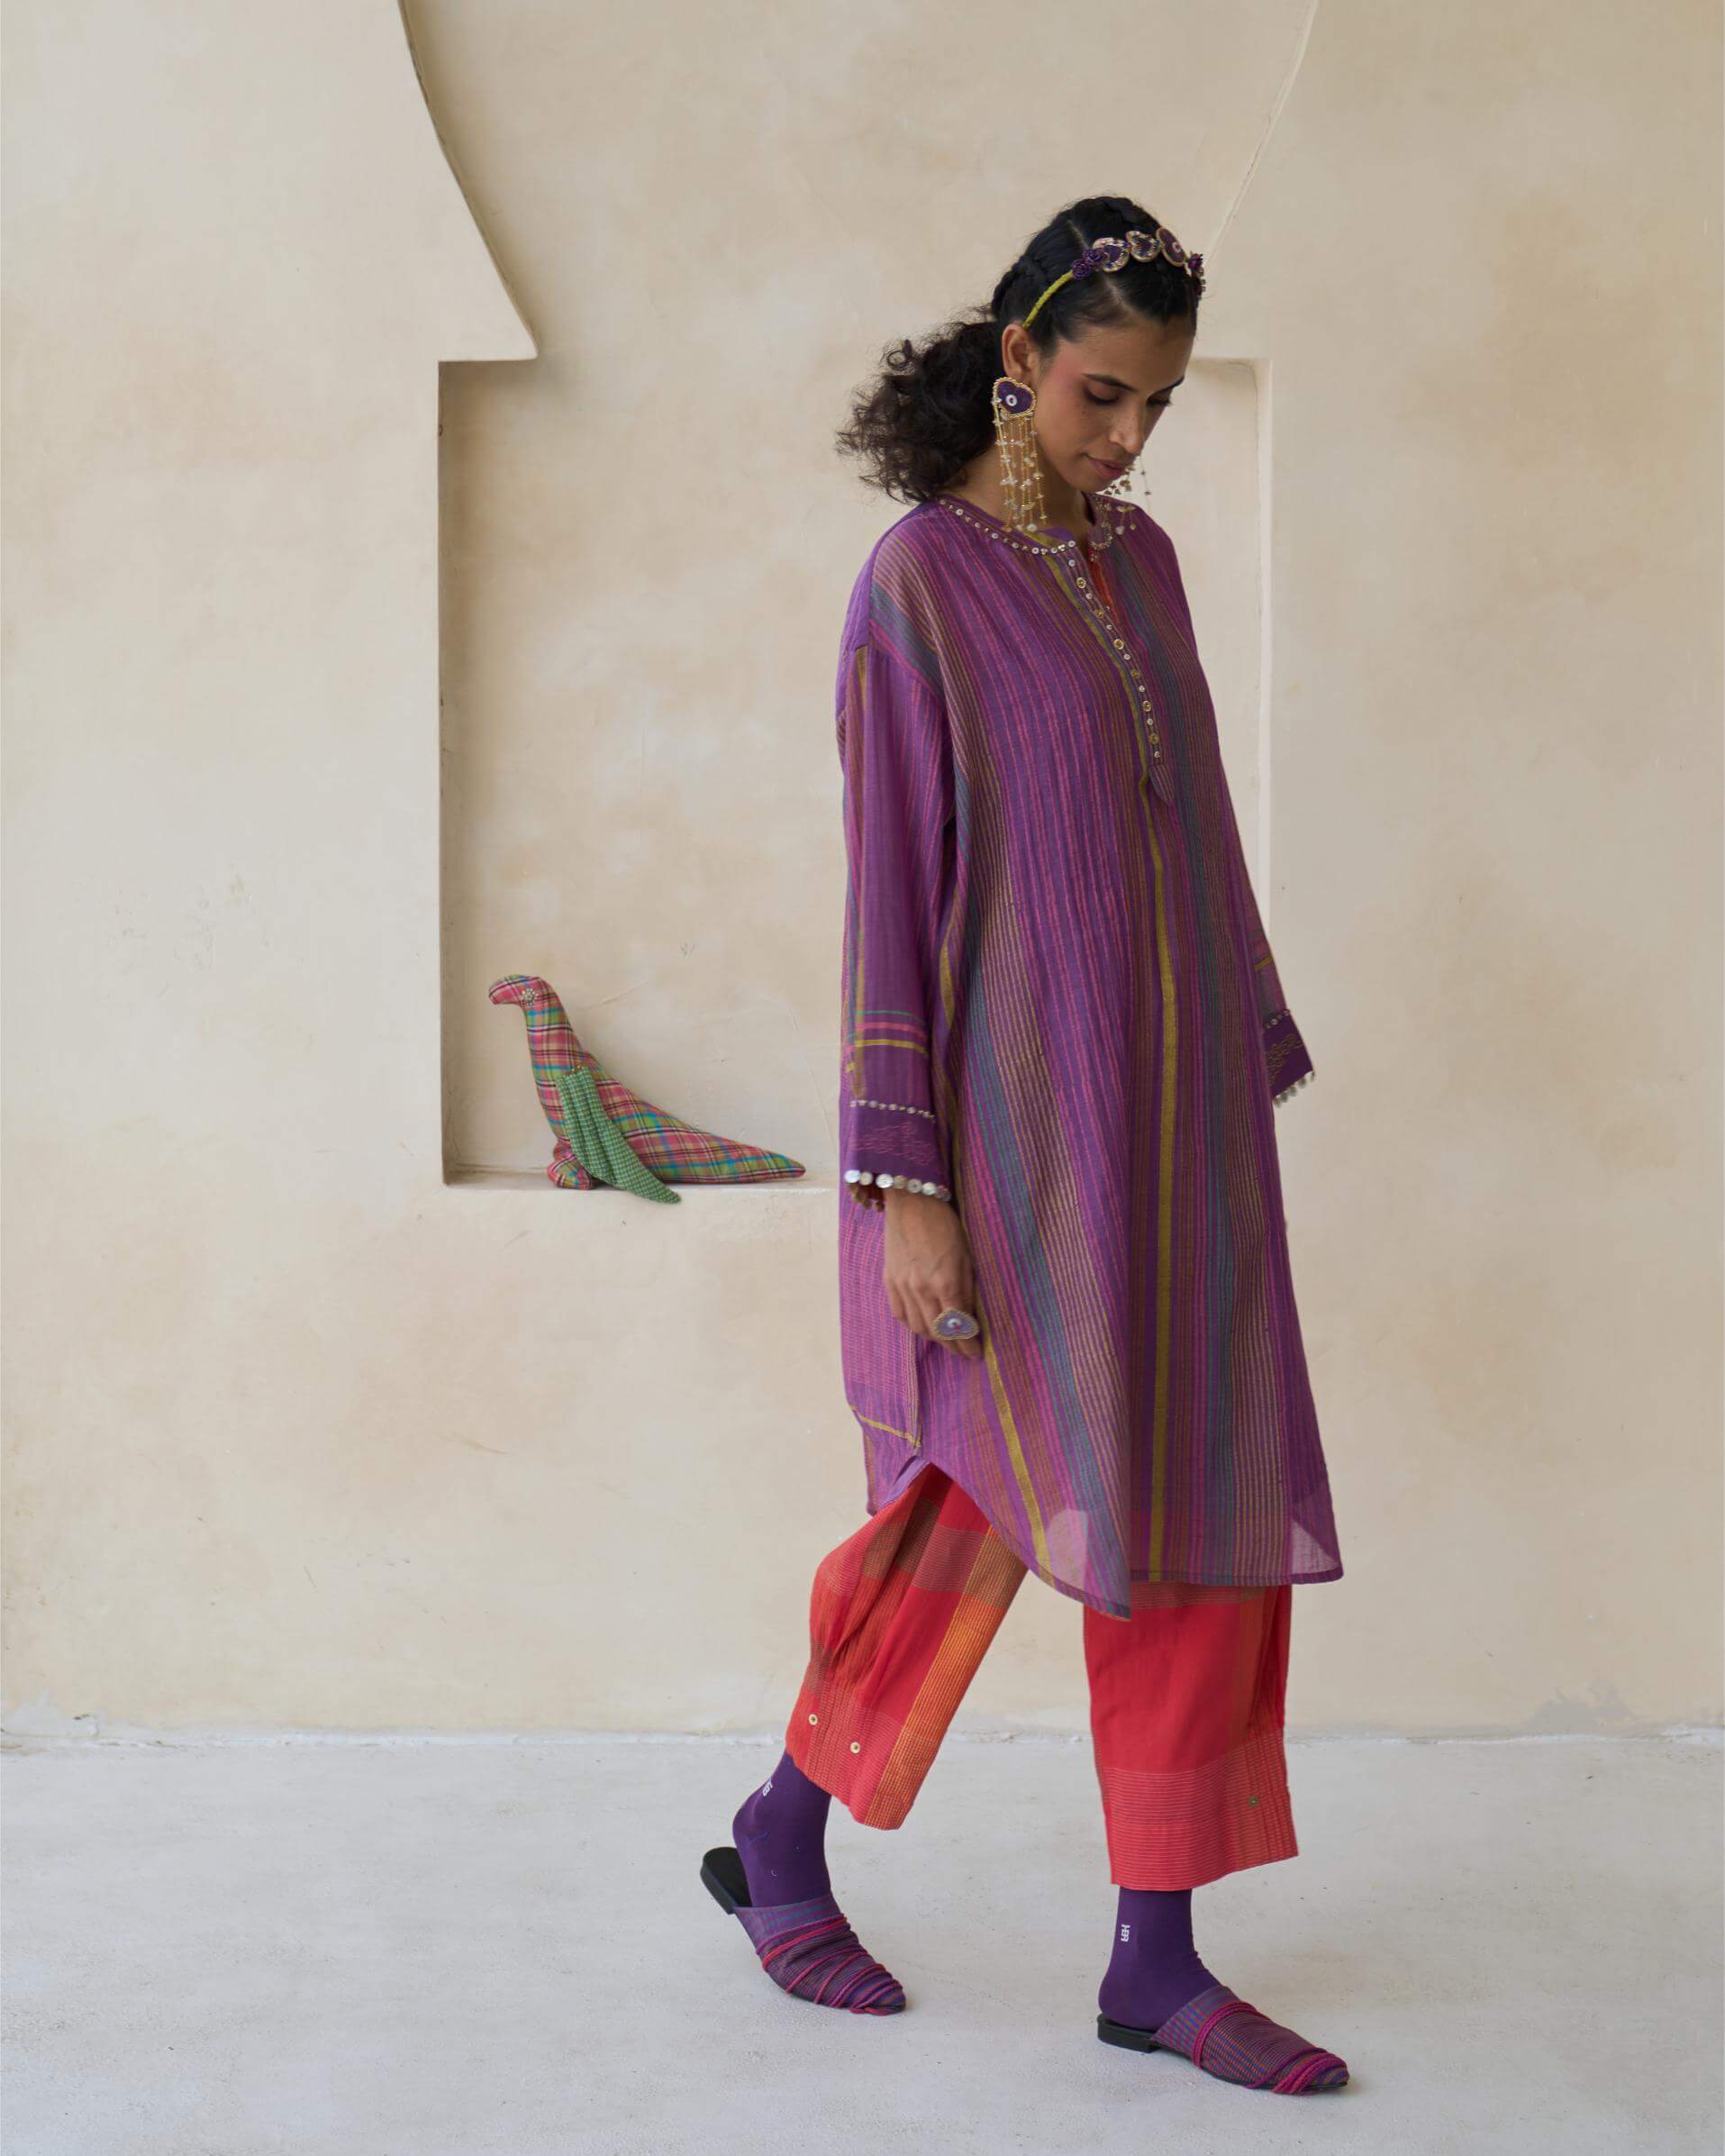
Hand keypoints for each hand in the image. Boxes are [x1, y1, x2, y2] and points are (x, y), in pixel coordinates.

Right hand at [881, 1188, 983, 1360]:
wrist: (912, 1201)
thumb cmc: (945, 1224)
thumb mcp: (966, 1256)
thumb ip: (967, 1289)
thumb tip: (969, 1317)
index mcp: (945, 1282)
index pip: (958, 1325)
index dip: (968, 1344)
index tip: (977, 1353)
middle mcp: (921, 1289)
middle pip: (938, 1332)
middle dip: (954, 1347)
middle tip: (965, 1353)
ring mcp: (902, 1286)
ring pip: (917, 1327)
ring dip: (934, 1338)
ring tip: (947, 1340)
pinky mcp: (889, 1280)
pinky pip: (899, 1313)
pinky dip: (912, 1324)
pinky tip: (923, 1325)